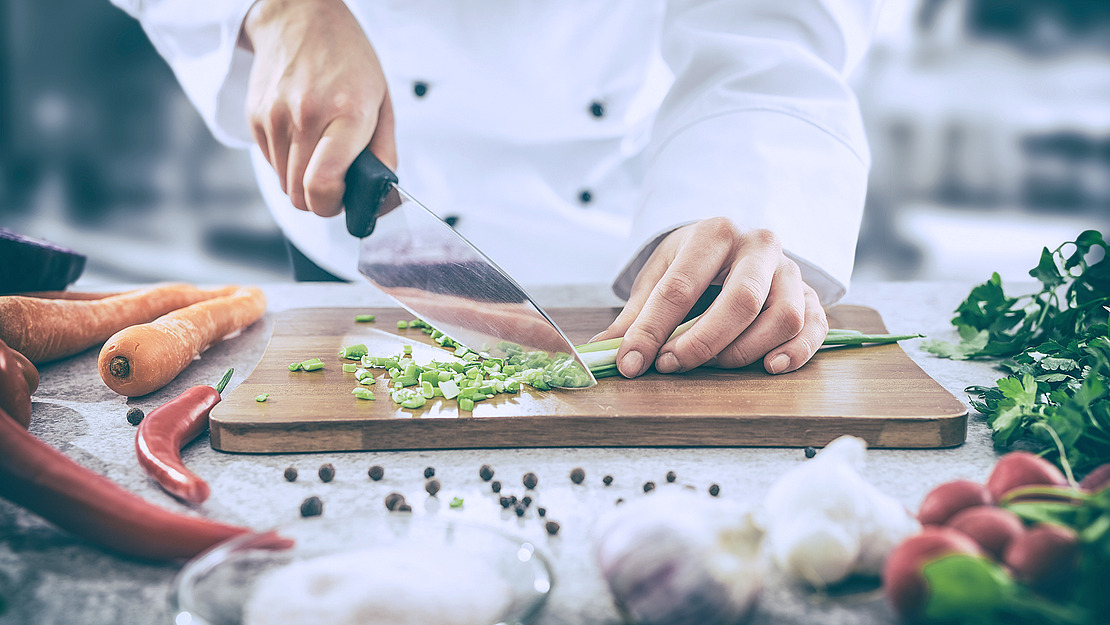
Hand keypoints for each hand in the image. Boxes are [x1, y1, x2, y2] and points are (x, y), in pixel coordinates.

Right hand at [241, 0, 395, 216]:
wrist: (299, 18)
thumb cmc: (348, 61)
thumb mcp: (382, 102)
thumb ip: (384, 154)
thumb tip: (379, 199)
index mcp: (346, 113)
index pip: (323, 184)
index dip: (333, 205)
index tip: (343, 199)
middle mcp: (305, 116)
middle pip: (301, 195)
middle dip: (321, 198)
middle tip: (337, 179)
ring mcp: (274, 117)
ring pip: (284, 184)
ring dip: (303, 181)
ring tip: (320, 151)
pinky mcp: (255, 117)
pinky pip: (271, 164)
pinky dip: (288, 163)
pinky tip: (302, 136)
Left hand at [595, 219, 828, 376]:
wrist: (735, 244)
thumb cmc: (693, 264)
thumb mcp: (659, 276)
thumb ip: (634, 315)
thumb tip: (601, 349)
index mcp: (713, 233)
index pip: (680, 286)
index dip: (652, 330)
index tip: (631, 363)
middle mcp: (758, 245)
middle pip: (740, 301)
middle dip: (702, 342)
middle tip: (672, 365)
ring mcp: (790, 270)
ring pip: (782, 316)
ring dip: (745, 351)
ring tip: (714, 365)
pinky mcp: (811, 295)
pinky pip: (814, 326)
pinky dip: (796, 352)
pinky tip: (769, 367)